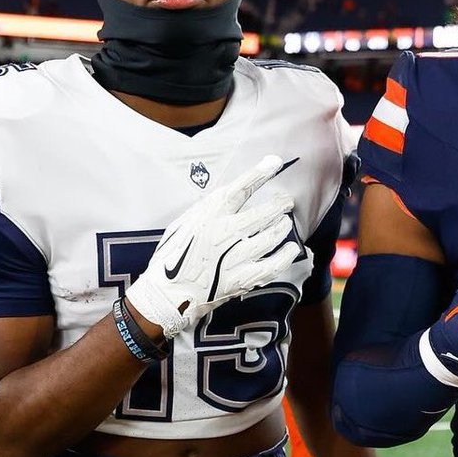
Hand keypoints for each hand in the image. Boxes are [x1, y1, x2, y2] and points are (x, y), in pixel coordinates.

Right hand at [126, 155, 301, 338]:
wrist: (166, 294)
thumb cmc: (173, 256)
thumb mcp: (184, 223)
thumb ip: (208, 210)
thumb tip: (232, 196)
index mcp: (209, 215)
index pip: (241, 188)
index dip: (260, 174)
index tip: (275, 163)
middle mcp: (225, 233)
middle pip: (263, 213)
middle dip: (280, 204)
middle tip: (286, 201)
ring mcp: (236, 257)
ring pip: (271, 236)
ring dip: (282, 227)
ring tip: (285, 223)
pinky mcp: (242, 278)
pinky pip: (273, 265)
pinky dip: (285, 255)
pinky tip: (290, 248)